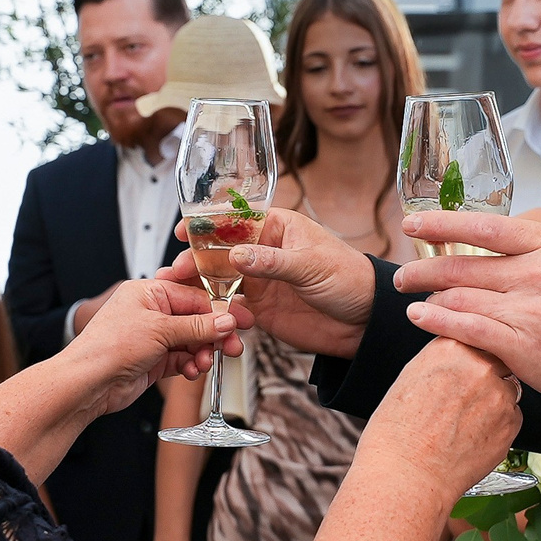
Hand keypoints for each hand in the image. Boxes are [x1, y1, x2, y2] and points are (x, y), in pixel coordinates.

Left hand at [67, 278, 247, 419]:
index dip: (220, 310)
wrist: (88, 383)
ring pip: (192, 341)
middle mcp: (152, 312)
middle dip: (215, 334)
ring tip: (205, 362)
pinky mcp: (154, 360)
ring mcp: (153, 337)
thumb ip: (197, 326)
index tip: (241, 320)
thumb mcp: (160, 329)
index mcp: (149, 292)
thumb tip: (226, 320)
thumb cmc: (109, 346)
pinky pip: (183, 358)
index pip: (194, 296)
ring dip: (203, 352)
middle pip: (196, 320)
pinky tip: (192, 371)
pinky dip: (191, 365)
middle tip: (232, 346)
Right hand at [159, 207, 374, 358]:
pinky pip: (230, 309)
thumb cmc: (349, 279)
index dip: (206, 224)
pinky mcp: (260, 309)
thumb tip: (236, 255)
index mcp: (277, 228)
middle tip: (174, 271)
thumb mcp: (311, 265)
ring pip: (219, 280)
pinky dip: (215, 313)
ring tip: (177, 295)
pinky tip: (203, 318)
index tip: (183, 231)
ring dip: (198, 287)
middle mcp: (263, 252)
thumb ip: (273, 262)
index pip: (235, 219)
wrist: (366, 321)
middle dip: (194, 260)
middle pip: (219, 251)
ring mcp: (259, 280)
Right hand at [357, 339, 522, 500]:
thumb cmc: (397, 432)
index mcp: (450, 346)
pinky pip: (512, 416)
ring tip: (463, 424)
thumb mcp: (410, 378)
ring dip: (493, 400)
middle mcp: (480, 365)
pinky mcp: (511, 423)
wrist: (406, 474)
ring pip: (506, 388)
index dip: (469, 354)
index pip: (474, 334)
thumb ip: (441, 359)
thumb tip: (459, 357)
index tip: (462, 367)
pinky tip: (472, 438)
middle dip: (485, 375)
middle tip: (463, 399)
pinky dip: (497, 425)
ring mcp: (499, 395)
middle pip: (495, 359)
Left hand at [393, 212, 540, 408]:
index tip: (414, 224)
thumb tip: (487, 241)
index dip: (441, 223)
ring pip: (459, 297)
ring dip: (428, 297)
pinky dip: (437, 322)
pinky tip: (420, 318)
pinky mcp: (522, 345)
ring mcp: (529, 309)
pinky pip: (467, 329)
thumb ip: (532, 251)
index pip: (483, 227)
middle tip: (403, 275)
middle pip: (462, 265)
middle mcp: (537, 272)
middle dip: (423, 269)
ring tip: (412, 299)